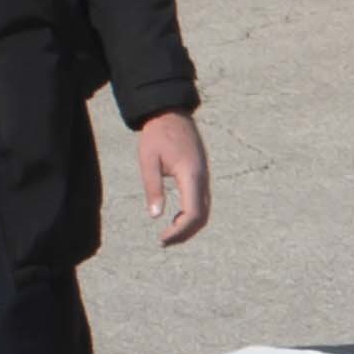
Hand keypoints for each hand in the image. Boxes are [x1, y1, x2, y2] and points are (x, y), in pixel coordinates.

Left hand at [133, 108, 213, 245]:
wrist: (171, 112)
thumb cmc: (157, 134)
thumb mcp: (148, 160)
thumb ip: (153, 187)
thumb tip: (155, 216)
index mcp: (191, 174)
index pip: (193, 213)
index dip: (180, 231)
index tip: (162, 239)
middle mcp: (202, 177)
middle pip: (202, 217)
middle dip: (185, 233)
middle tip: (164, 242)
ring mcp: (204, 176)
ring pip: (204, 211)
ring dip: (189, 226)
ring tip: (168, 234)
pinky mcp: (201, 175)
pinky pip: (202, 202)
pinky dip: (191, 216)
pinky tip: (175, 218)